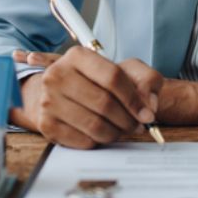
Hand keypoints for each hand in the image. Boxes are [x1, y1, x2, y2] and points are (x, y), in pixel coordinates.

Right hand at [17, 50, 197, 126]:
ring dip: (116, 132)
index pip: (113, 77)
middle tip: (136, 125)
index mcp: (77, 56)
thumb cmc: (96, 82)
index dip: (134, 99)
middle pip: (104, 103)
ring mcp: (49, 101)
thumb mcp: (124, 70)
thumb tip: (150, 104)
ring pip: (95, 125)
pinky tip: (103, 134)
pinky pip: (83, 141)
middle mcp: (57, 76)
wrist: (59, 94)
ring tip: (122, 129)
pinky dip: (99, 141)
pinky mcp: (47, 124)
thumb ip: (147, 80)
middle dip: (127, 120)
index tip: (147, 114)